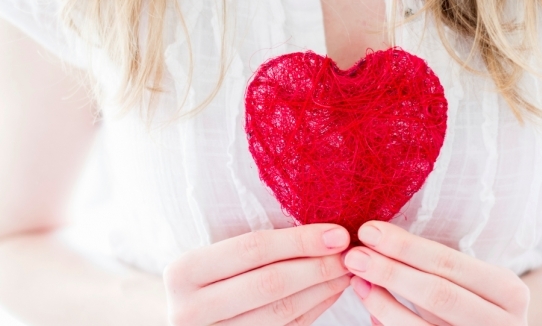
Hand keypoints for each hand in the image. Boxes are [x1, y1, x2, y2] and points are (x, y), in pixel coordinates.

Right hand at [164, 224, 351, 324]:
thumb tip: (320, 230)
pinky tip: (331, 291)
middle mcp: (192, 309)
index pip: (252, 249)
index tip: (337, 233)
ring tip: (347, 270)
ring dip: (323, 289)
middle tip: (350, 254)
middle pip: (270, 283)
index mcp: (184, 272)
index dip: (299, 241)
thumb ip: (251, 246)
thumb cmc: (205, 277)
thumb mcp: (213, 256)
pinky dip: (314, 308)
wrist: (183, 319)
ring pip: (283, 311)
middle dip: (318, 266)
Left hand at [343, 221, 529, 325]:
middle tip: (355, 255)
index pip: (450, 263)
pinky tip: (371, 307)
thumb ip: (434, 267)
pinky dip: (388, 324)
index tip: (370, 231)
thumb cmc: (475, 304)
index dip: (406, 247)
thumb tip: (378, 240)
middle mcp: (503, 324)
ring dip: (382, 302)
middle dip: (390, 271)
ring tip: (357, 280)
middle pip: (438, 294)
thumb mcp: (470, 283)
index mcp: (509, 292)